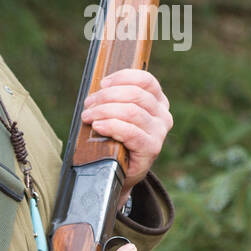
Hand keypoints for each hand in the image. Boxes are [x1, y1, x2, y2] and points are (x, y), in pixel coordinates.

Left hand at [80, 69, 172, 197]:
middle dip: (107, 96)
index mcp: (158, 101)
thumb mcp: (120, 114)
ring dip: (104, 111)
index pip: (145, 80)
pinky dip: (111, 126)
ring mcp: (159, 132)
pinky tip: (98, 126)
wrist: (118, 173)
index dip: (122, 77)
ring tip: (88, 116)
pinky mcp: (152, 148)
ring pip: (131, 111)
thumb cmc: (117, 139)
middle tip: (88, 105)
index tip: (102, 84)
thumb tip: (100, 87)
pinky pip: (130, 132)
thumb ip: (116, 99)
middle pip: (135, 94)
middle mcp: (163, 115)